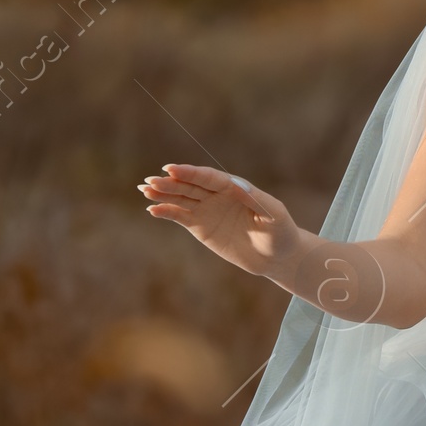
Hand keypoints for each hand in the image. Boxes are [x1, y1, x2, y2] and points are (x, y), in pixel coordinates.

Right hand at [138, 164, 302, 278]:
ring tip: (145, 190)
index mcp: (235, 188)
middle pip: (190, 186)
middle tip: (150, 181)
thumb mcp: (274, 214)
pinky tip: (152, 210)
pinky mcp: (201, 227)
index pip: (208, 178)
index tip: (171, 169)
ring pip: (181, 199)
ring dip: (163, 194)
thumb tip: (236, 186)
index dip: (190, 173)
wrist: (276, 256)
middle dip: (170, 183)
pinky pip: (180, 217)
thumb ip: (255, 199)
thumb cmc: (280, 231)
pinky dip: (167, 212)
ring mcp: (208, 210)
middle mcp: (218, 196)